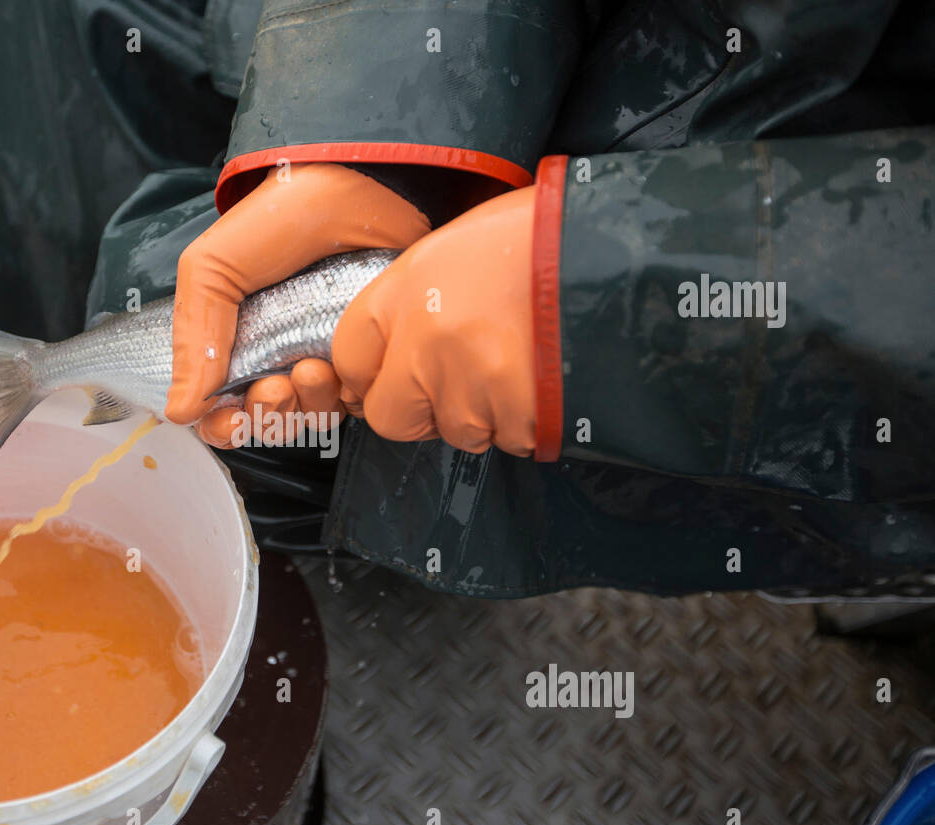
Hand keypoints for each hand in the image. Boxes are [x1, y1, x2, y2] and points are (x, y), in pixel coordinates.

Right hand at [165, 162, 430, 446]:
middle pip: (266, 420)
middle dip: (265, 414)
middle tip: (273, 385)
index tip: (226, 419)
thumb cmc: (280, 219)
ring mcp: (324, 356)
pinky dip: (345, 398)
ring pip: (309, 416)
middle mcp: (278, 354)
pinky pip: (355, 404)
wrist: (358, 188)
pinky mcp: (367, 355)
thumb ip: (194, 340)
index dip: (221, 425)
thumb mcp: (213, 269)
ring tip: (310, 368)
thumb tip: (179, 412)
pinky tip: (341, 367)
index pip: (221, 406)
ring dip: (305, 404)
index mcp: (235, 339)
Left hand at [332, 185, 537, 455]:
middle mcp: (429, 340)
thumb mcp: (461, 245)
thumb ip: (417, 297)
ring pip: (456, 432)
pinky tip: (545, 376)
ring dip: (481, 413)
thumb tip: (399, 341)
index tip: (387, 372)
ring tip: (518, 363)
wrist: (628, 249)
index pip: (349, 357)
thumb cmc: (551, 234)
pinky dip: (525, 420)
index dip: (368, 371)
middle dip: (416, 410)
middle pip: (390, 416)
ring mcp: (472, 384)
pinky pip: (509, 438)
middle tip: (455, 383)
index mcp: (409, 288)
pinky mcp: (518, 417)